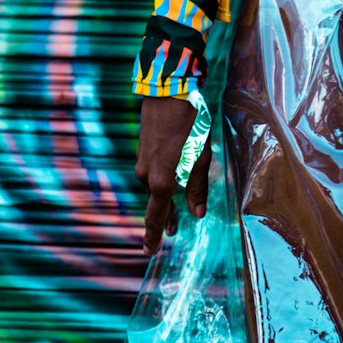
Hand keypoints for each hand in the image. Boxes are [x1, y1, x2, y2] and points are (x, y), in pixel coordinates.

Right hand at [135, 95, 210, 254]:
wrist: (168, 91)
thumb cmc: (190, 123)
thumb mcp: (201, 156)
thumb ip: (198, 186)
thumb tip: (198, 214)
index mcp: (162, 180)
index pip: (156, 216)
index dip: (153, 235)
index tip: (149, 252)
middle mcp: (147, 174)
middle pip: (156, 203)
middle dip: (165, 218)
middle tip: (174, 231)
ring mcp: (142, 161)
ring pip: (154, 187)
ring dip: (163, 199)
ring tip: (175, 210)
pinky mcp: (142, 149)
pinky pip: (151, 173)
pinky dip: (160, 182)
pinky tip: (170, 179)